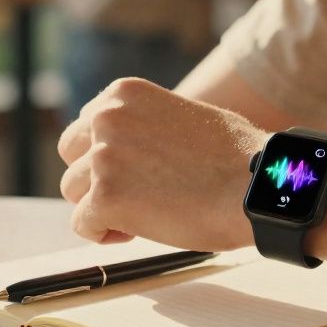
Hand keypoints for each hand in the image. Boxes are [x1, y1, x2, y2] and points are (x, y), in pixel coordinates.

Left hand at [57, 78, 264, 251]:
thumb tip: (132, 148)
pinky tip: (136, 231)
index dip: (107, 153)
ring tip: (144, 212)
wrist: (256, 185)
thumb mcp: (183, 114)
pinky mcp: (105, 196)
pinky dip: (103, 233)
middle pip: (70, 153)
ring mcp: (103, 156)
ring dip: (102, 205)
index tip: (137, 169)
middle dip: (94, 175)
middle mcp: (107, 117)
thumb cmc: (235, 156)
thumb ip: (146, 124)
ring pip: (73, 190)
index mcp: (125, 93)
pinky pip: (82, 223)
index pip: (86, 125)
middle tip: (135, 193)